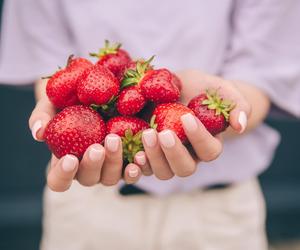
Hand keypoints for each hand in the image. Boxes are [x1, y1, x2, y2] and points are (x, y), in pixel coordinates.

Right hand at [29, 96, 141, 191]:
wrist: (96, 88)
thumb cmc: (68, 98)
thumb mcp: (52, 101)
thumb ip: (42, 116)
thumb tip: (38, 133)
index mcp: (65, 161)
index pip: (58, 181)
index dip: (63, 175)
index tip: (68, 158)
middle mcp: (88, 168)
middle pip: (88, 179)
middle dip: (92, 165)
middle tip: (96, 147)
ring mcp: (109, 166)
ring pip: (111, 178)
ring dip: (114, 164)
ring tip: (116, 141)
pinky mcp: (129, 159)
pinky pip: (133, 171)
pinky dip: (137, 167)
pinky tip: (140, 155)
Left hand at [134, 70, 250, 179]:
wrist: (175, 87)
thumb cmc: (200, 88)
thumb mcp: (220, 89)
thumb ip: (237, 105)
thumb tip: (240, 126)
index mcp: (208, 144)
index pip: (209, 151)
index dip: (199, 138)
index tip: (187, 117)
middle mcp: (188, 156)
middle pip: (185, 169)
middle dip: (174, 153)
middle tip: (164, 133)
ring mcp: (166, 157)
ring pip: (163, 172)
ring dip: (154, 158)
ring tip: (147, 135)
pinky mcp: (148, 153)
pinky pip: (143, 168)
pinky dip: (137, 165)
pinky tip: (132, 151)